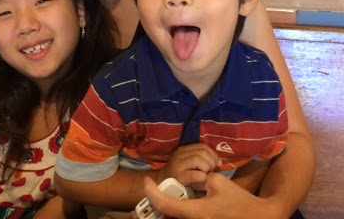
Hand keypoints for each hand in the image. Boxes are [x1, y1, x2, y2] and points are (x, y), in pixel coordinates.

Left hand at [139, 174, 277, 218]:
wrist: (258, 218)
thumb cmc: (238, 201)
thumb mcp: (217, 182)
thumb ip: (198, 179)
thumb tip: (188, 181)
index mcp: (196, 212)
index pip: (166, 205)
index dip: (152, 193)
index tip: (147, 182)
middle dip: (149, 214)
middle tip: (136, 209)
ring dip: (161, 216)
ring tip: (148, 209)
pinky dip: (171, 216)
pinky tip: (166, 212)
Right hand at [157, 143, 220, 188]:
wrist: (162, 187)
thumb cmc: (180, 177)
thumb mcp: (188, 164)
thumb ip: (200, 159)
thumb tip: (218, 162)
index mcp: (184, 150)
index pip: (202, 146)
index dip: (213, 154)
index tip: (217, 164)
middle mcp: (180, 154)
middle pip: (202, 152)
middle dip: (211, 161)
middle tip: (212, 171)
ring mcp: (178, 164)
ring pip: (198, 159)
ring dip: (207, 168)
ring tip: (206, 175)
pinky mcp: (179, 177)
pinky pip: (196, 174)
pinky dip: (203, 178)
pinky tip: (202, 181)